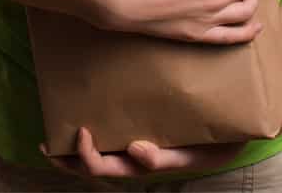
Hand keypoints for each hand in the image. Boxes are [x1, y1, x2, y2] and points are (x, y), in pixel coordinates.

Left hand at [41, 126, 246, 179]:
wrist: (234, 125)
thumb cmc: (215, 139)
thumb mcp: (195, 153)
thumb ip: (166, 157)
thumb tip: (135, 151)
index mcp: (143, 163)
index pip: (105, 168)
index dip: (87, 157)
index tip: (82, 130)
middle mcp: (134, 157)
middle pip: (92, 167)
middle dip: (66, 161)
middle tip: (46, 144)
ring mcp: (135, 145)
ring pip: (96, 156)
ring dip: (71, 153)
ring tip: (50, 139)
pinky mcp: (140, 126)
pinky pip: (111, 135)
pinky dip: (92, 131)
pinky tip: (80, 114)